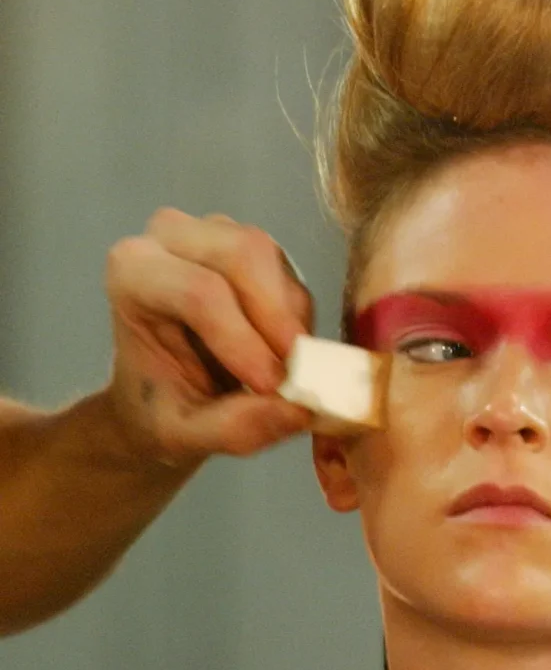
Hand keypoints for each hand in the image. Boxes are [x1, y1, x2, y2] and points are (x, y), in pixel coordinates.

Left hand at [103, 208, 314, 466]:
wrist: (165, 395)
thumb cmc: (159, 409)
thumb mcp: (184, 437)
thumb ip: (234, 428)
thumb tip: (300, 409)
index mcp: (131, 272)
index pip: (199, 292)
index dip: (242, 339)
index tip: (270, 388)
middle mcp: (170, 235)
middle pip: (243, 256)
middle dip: (277, 320)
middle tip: (295, 375)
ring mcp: (216, 233)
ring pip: (272, 261)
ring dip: (291, 322)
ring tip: (285, 372)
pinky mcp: (255, 247)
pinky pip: (291, 278)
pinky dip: (299, 321)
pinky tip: (284, 356)